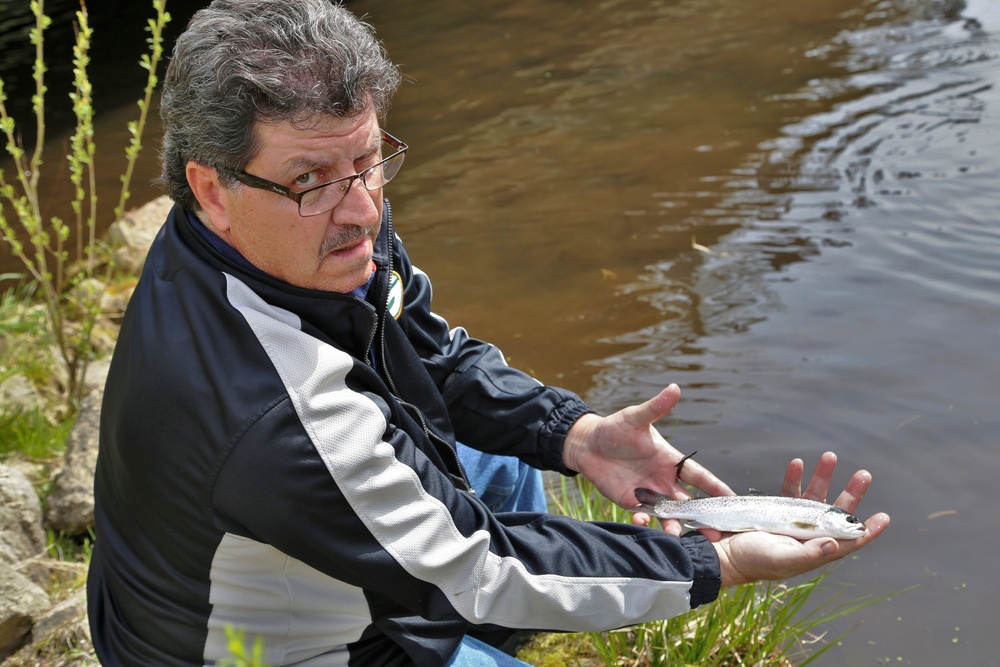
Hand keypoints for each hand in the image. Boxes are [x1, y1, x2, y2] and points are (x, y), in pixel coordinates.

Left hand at [562, 384, 733, 536]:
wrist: (587, 444)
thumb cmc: (615, 428)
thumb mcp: (635, 417)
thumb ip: (656, 407)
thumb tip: (675, 388)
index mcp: (670, 460)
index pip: (699, 476)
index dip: (716, 488)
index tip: (733, 500)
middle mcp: (663, 479)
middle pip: (689, 502)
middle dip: (702, 518)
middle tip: (715, 533)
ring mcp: (648, 493)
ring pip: (668, 514)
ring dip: (674, 525)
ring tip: (676, 534)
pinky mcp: (631, 502)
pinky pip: (643, 516)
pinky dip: (644, 520)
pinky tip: (640, 519)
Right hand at [714, 452, 889, 586]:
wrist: (723, 552)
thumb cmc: (753, 561)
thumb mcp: (782, 558)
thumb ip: (809, 553)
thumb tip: (836, 544)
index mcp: (815, 551)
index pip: (847, 541)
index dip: (866, 531)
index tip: (883, 517)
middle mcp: (808, 535)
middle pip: (836, 513)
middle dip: (851, 493)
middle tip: (864, 474)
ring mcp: (793, 522)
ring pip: (815, 496)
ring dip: (823, 477)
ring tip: (830, 456)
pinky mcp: (776, 511)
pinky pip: (790, 491)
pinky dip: (794, 477)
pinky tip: (797, 463)